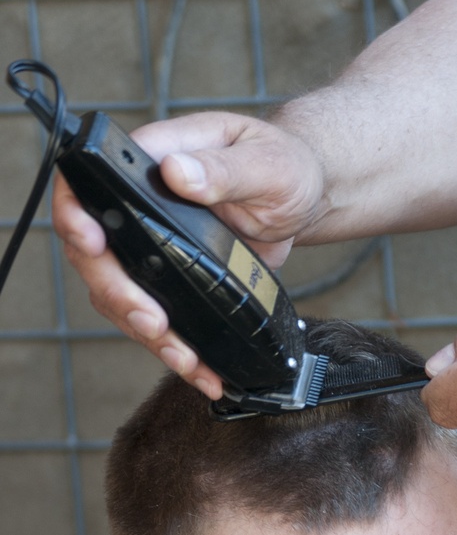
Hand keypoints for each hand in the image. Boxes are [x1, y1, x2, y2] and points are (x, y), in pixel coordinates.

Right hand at [52, 113, 325, 397]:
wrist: (302, 199)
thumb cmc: (283, 164)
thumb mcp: (263, 163)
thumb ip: (223, 169)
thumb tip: (177, 173)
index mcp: (152, 163)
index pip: (89, 183)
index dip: (76, 215)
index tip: (93, 243)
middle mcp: (142, 206)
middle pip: (98, 255)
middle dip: (119, 294)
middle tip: (153, 322)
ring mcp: (154, 247)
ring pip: (122, 296)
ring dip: (147, 333)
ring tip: (183, 357)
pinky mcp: (175, 280)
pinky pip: (160, 317)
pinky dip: (177, 349)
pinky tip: (201, 372)